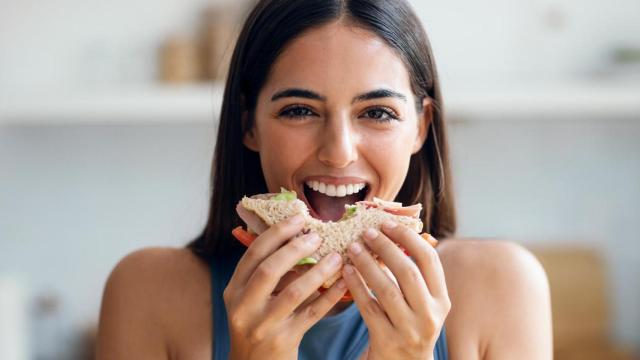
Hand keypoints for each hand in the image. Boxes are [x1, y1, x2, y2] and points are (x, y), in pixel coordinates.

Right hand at [224, 214, 347, 359]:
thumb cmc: (257, 325)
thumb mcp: (249, 299)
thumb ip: (266, 273)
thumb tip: (298, 237)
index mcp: (234, 290)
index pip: (253, 253)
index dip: (277, 232)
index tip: (298, 217)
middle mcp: (244, 307)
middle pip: (270, 269)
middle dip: (296, 248)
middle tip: (318, 236)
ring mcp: (263, 325)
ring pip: (294, 292)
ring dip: (319, 270)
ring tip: (337, 256)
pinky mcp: (284, 341)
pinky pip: (312, 313)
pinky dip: (330, 295)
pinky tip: (344, 282)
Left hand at [343, 221, 450, 359]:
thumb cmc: (409, 327)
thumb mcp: (422, 304)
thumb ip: (414, 276)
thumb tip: (393, 233)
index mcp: (442, 301)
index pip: (430, 260)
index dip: (409, 238)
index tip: (388, 224)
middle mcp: (430, 316)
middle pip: (408, 272)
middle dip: (386, 248)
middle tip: (367, 232)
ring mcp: (409, 330)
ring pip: (387, 290)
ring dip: (368, 265)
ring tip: (353, 247)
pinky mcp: (387, 342)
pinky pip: (369, 308)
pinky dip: (357, 287)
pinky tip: (346, 271)